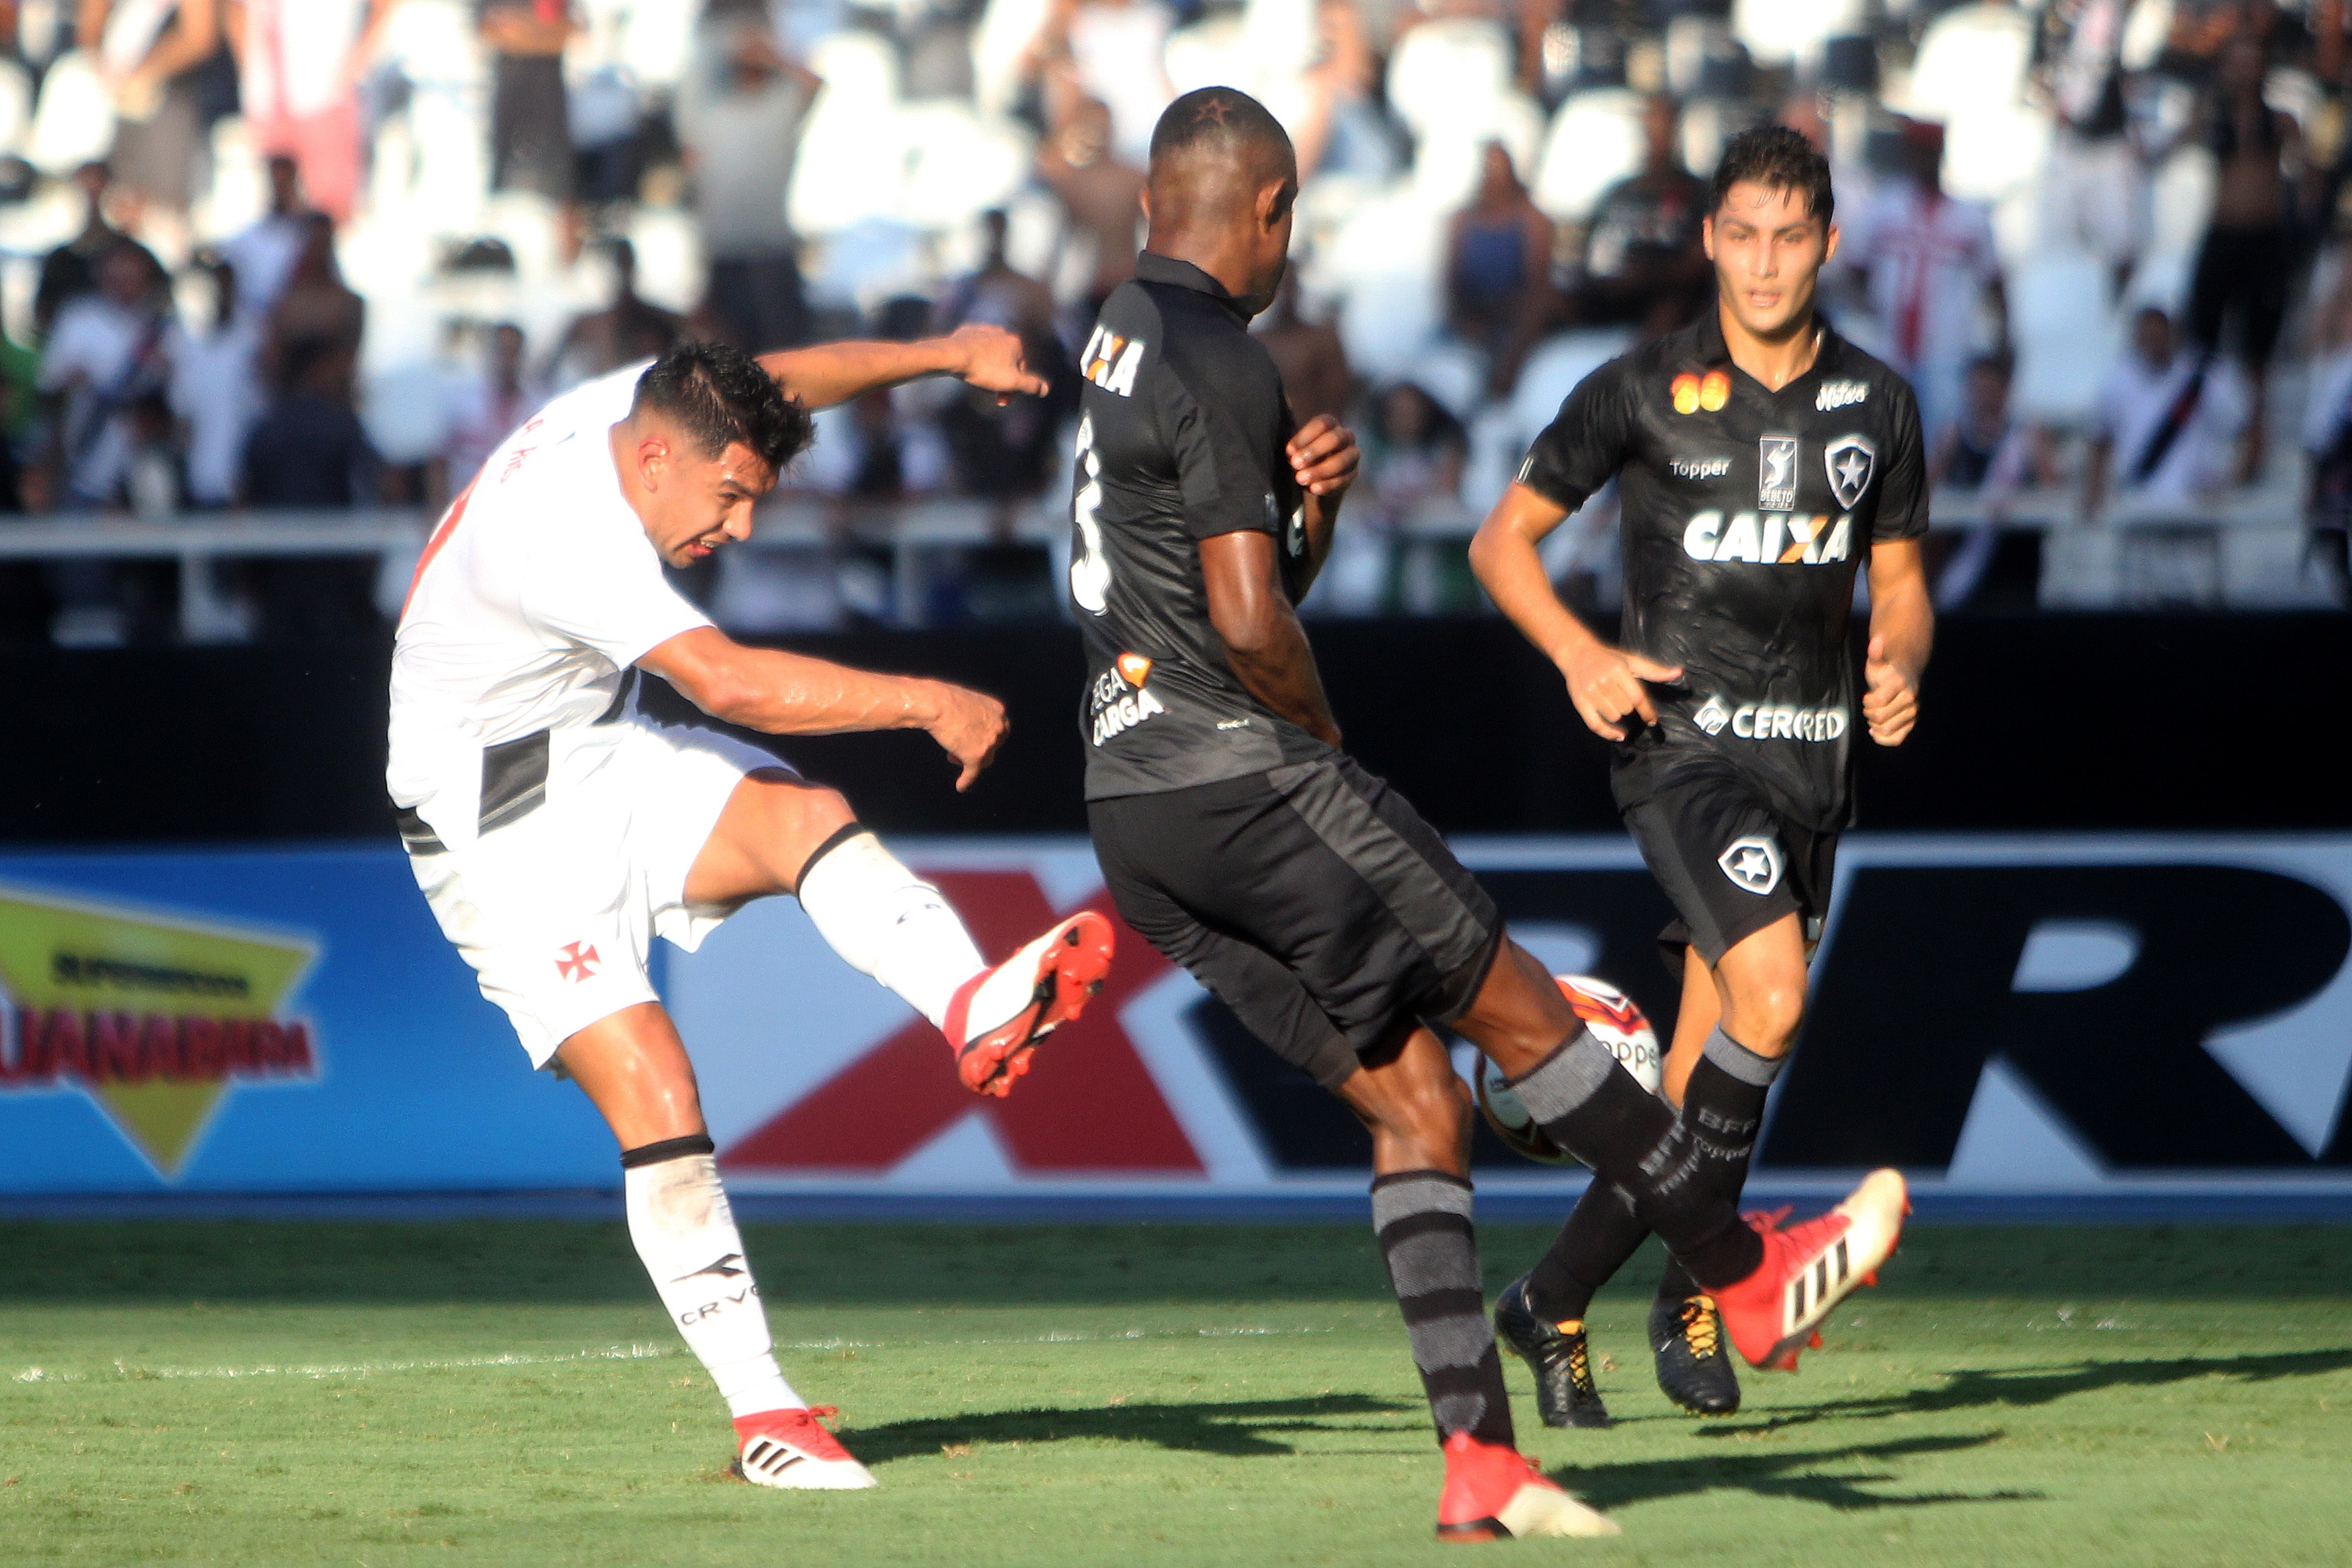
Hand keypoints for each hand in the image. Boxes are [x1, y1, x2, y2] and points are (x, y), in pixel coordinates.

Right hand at [921, 680, 1009, 790]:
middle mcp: (998, 727)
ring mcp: (989, 743)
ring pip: (985, 761)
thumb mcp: (969, 702)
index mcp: (999, 711)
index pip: (999, 731)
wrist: (936, 704)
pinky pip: (973, 773)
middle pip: (993, 746)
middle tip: (961, 748)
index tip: (975, 740)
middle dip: (978, 749)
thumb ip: (975, 715)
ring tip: (953, 757)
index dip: (986, 737)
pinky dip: (966, 780)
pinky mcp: (976, 756)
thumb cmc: (945, 699)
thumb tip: (969, 728)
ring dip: (970, 761)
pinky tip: (961, 785)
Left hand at [948, 324, 1049, 404]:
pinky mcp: (968, 332)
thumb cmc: (983, 369)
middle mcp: (1002, 333)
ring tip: (977, 381)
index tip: (1001, 401)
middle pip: (1006, 363)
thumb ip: (1031, 385)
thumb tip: (1045, 389)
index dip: (1013, 390)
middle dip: (1000, 380)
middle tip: (990, 394)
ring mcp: (984, 330)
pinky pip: (975, 349)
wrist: (953, 355)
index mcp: (1016, 343)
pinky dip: (974, 359)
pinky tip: (967, 367)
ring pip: (991, 356)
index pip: (1021, 372)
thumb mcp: (1012, 382)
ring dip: (988, 370)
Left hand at [1286, 414, 1359, 498]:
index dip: (1305, 437)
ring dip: (1320, 471)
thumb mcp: (1297, 450)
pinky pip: (1343, 479)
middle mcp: (1345, 436)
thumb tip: (1292, 452)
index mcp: (1330, 424)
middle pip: (1335, 439)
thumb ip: (1295, 449)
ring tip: (1300, 479)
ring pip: (1341, 461)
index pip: (1321, 424)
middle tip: (1295, 464)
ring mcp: (1352, 455)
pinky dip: (1327, 485)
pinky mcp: (1353, 473)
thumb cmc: (1304, 457)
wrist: (1316, 479)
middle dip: (1314, 451)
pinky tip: (1314, 488)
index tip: (1289, 450)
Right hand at [1558, 641, 1681, 742]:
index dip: (1647, 711)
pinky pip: (1595, 724)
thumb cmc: (1608, 657)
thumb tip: (1678, 673)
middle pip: (1626, 708)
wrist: (1576, 652)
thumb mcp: (1631, 660)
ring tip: (1614, 704)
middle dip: (1629, 707)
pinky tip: (1618, 735)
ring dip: (1618, 715)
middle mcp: (1603, 681)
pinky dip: (1608, 733)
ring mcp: (1590, 692)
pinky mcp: (1579, 701)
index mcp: (1618, 670)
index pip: (1637, 697)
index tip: (1652, 721)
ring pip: (1613, 716)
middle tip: (1623, 699)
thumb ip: (1654, 670)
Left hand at [1861, 635, 1919, 745]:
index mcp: (1900, 684)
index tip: (1867, 697)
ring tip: (1873, 717)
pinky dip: (1883, 739)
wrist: (1904, 678)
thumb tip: (1877, 639)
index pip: (1878, 701)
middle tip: (1868, 708)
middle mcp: (1909, 699)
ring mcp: (1912, 713)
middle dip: (1869, 713)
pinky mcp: (1910, 724)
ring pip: (1887, 729)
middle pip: (1881, 717)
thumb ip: (1876, 653)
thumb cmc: (1886, 671)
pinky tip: (1875, 731)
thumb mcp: (1877, 662)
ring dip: (1875, 725)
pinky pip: (1897, 739)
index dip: (1868, 702)